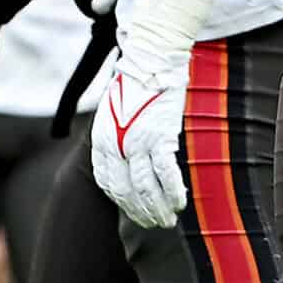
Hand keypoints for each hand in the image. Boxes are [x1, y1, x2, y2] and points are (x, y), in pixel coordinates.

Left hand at [92, 51, 188, 227]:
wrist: (151, 59)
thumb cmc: (136, 84)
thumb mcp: (113, 114)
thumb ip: (116, 138)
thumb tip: (125, 161)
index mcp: (102, 140)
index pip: (107, 183)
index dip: (121, 202)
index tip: (133, 212)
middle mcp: (116, 145)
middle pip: (127, 191)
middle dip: (140, 213)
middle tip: (154, 223)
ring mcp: (138, 142)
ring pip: (146, 188)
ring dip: (158, 209)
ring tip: (168, 220)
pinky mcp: (161, 136)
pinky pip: (167, 173)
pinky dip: (173, 192)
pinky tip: (181, 203)